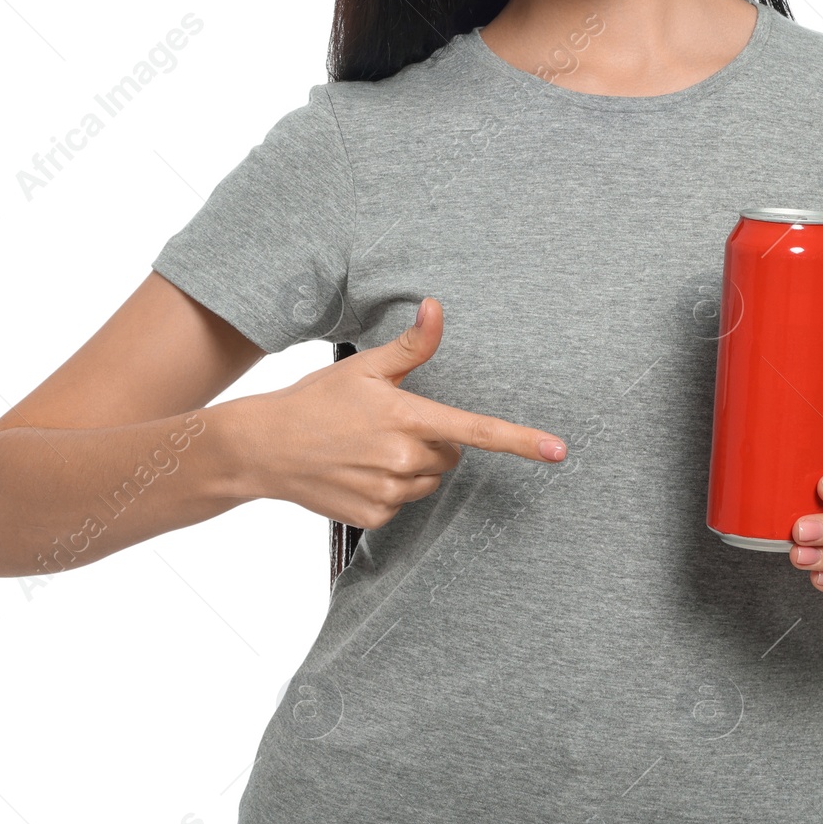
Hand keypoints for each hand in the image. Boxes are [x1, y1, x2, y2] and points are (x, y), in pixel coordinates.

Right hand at [249, 297, 566, 528]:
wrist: (264, 447)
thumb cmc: (317, 400)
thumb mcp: (365, 366)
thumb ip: (412, 345)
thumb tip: (437, 307)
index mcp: (408, 418)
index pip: (476, 430)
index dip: (521, 441)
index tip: (558, 451)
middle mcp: (404, 459)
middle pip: (450, 454)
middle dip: (431, 439)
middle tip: (388, 424)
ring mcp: (390, 492)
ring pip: (429, 479)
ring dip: (412, 465)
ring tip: (367, 448)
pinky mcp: (375, 516)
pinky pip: (403, 503)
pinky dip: (389, 489)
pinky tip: (357, 471)